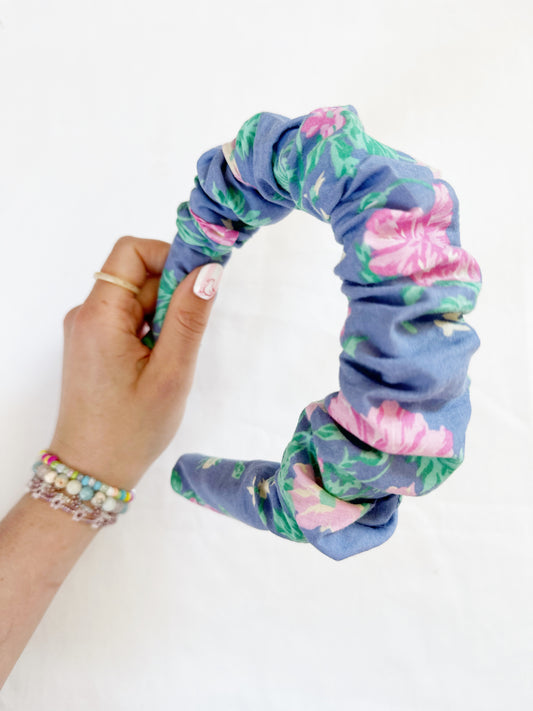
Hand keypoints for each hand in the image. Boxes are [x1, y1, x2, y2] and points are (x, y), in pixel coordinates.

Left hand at [48, 236, 220, 490]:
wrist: (92, 471)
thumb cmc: (131, 429)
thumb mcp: (171, 374)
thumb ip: (189, 318)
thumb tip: (209, 270)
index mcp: (99, 315)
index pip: (132, 252)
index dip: (170, 256)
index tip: (201, 283)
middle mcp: (87, 315)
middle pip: (136, 274)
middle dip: (172, 293)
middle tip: (189, 335)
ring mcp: (88, 330)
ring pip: (136, 298)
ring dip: (164, 316)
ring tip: (172, 358)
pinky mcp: (94, 345)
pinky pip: (129, 319)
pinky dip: (152, 330)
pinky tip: (160, 363)